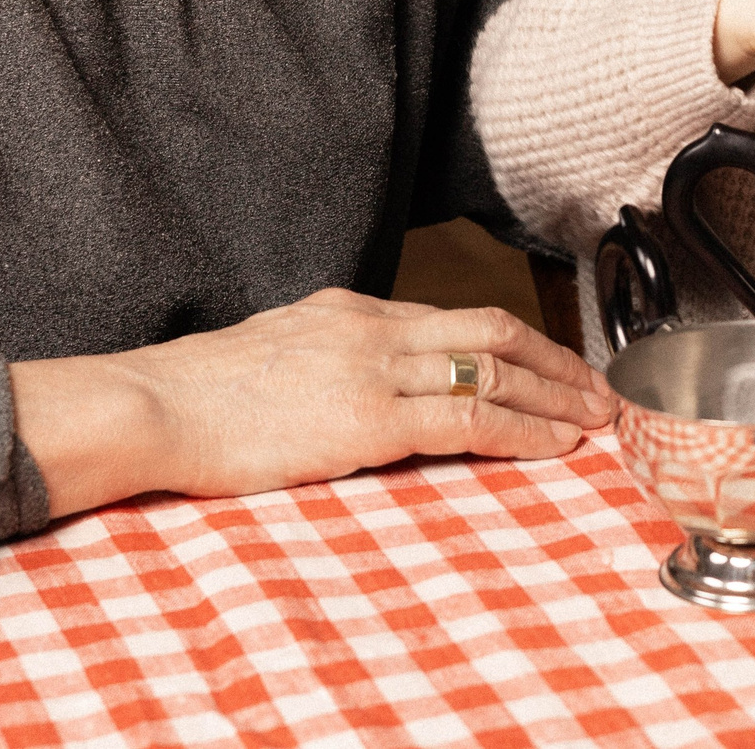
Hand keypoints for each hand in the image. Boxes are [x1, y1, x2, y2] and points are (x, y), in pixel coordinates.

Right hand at [11, 290, 616, 517]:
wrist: (153, 404)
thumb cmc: (199, 395)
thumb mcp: (278, 353)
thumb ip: (332, 360)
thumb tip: (369, 385)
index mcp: (352, 310)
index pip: (456, 315)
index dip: (519, 340)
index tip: (556, 365)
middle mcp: (373, 327)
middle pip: (493, 327)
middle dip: (557, 359)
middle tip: (601, 389)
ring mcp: (374, 367)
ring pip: (494, 366)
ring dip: (556, 395)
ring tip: (595, 419)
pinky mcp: (368, 416)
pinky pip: (467, 415)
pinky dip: (522, 428)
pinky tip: (553, 444)